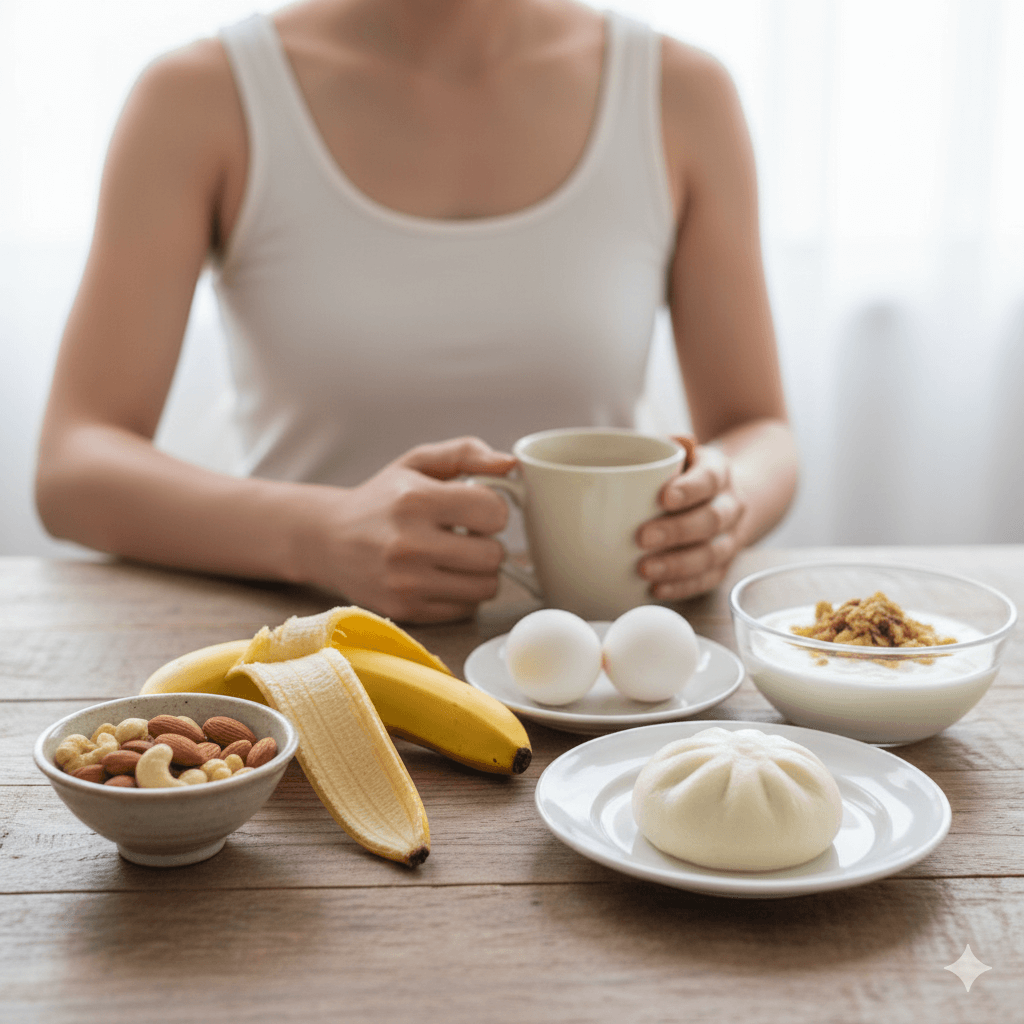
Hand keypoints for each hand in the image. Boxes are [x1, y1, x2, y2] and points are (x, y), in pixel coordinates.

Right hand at [296, 437, 516, 622]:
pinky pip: (465, 609)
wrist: (329, 540)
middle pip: (493, 555)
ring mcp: (406, 582)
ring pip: (486, 587)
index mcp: (415, 500)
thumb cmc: (382, 498)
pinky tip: (441, 575)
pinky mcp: (405, 610)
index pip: (494, 512)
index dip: (493, 509)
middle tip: (467, 535)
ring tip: (457, 556)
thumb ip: (467, 453)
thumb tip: (510, 463)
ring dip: (480, 571)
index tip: (476, 508)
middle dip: (488, 543)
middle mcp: (409, 544)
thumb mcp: (418, 462)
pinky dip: (462, 593)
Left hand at [635, 444, 745, 600]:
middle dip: (676, 531)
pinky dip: (682, 587)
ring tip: (644, 570)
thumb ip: (667, 447)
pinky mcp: (723, 565)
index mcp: (719, 472)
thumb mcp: (681, 453)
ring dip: (677, 565)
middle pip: (711, 520)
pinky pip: (708, 580)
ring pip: (712, 555)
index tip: (663, 497)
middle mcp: (731, 505)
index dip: (689, 489)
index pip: (709, 479)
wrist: (724, 495)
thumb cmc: (687, 474)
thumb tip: (658, 442)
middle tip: (641, 537)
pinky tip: (656, 590)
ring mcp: (731, 538)